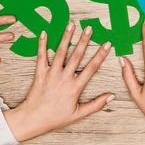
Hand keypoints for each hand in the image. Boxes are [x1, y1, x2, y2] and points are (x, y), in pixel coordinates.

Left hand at [3, 25, 112, 141]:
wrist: (33, 119)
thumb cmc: (55, 117)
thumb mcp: (78, 114)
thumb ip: (96, 104)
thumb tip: (111, 96)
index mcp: (75, 87)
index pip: (91, 68)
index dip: (100, 55)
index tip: (107, 44)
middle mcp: (64, 78)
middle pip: (76, 56)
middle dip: (84, 41)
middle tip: (89, 28)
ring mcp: (51, 74)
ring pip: (60, 52)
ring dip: (66, 38)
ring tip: (71, 25)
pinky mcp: (40, 73)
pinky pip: (41, 56)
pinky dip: (42, 44)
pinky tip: (44, 33)